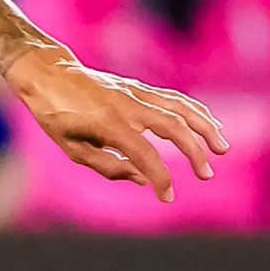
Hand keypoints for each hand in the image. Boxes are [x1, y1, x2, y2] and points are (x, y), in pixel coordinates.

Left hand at [4, 43, 225, 200]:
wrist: (47, 74)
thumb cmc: (55, 116)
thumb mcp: (72, 148)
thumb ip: (108, 166)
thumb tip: (143, 179)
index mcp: (107, 124)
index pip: (144, 154)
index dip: (160, 177)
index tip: (168, 196)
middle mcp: (126, 105)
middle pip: (172, 127)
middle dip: (194, 152)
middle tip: (206, 175)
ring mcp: (135, 92)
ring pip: (181, 107)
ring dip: (205, 128)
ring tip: (222, 148)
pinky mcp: (139, 87)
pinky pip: (174, 98)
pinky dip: (195, 111)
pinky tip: (209, 124)